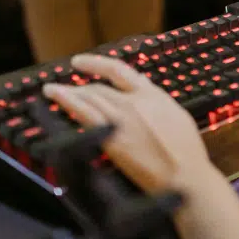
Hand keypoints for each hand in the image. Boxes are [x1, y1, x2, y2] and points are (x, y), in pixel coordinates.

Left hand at [43, 54, 214, 193]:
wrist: (185, 176)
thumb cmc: (187, 154)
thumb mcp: (177, 116)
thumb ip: (156, 104)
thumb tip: (144, 99)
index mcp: (153, 95)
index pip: (118, 70)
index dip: (95, 63)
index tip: (79, 62)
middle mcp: (134, 102)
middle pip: (98, 87)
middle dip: (79, 86)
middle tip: (64, 88)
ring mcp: (121, 119)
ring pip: (88, 97)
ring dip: (66, 92)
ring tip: (51, 90)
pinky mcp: (111, 139)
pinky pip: (84, 115)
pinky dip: (67, 103)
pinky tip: (56, 100)